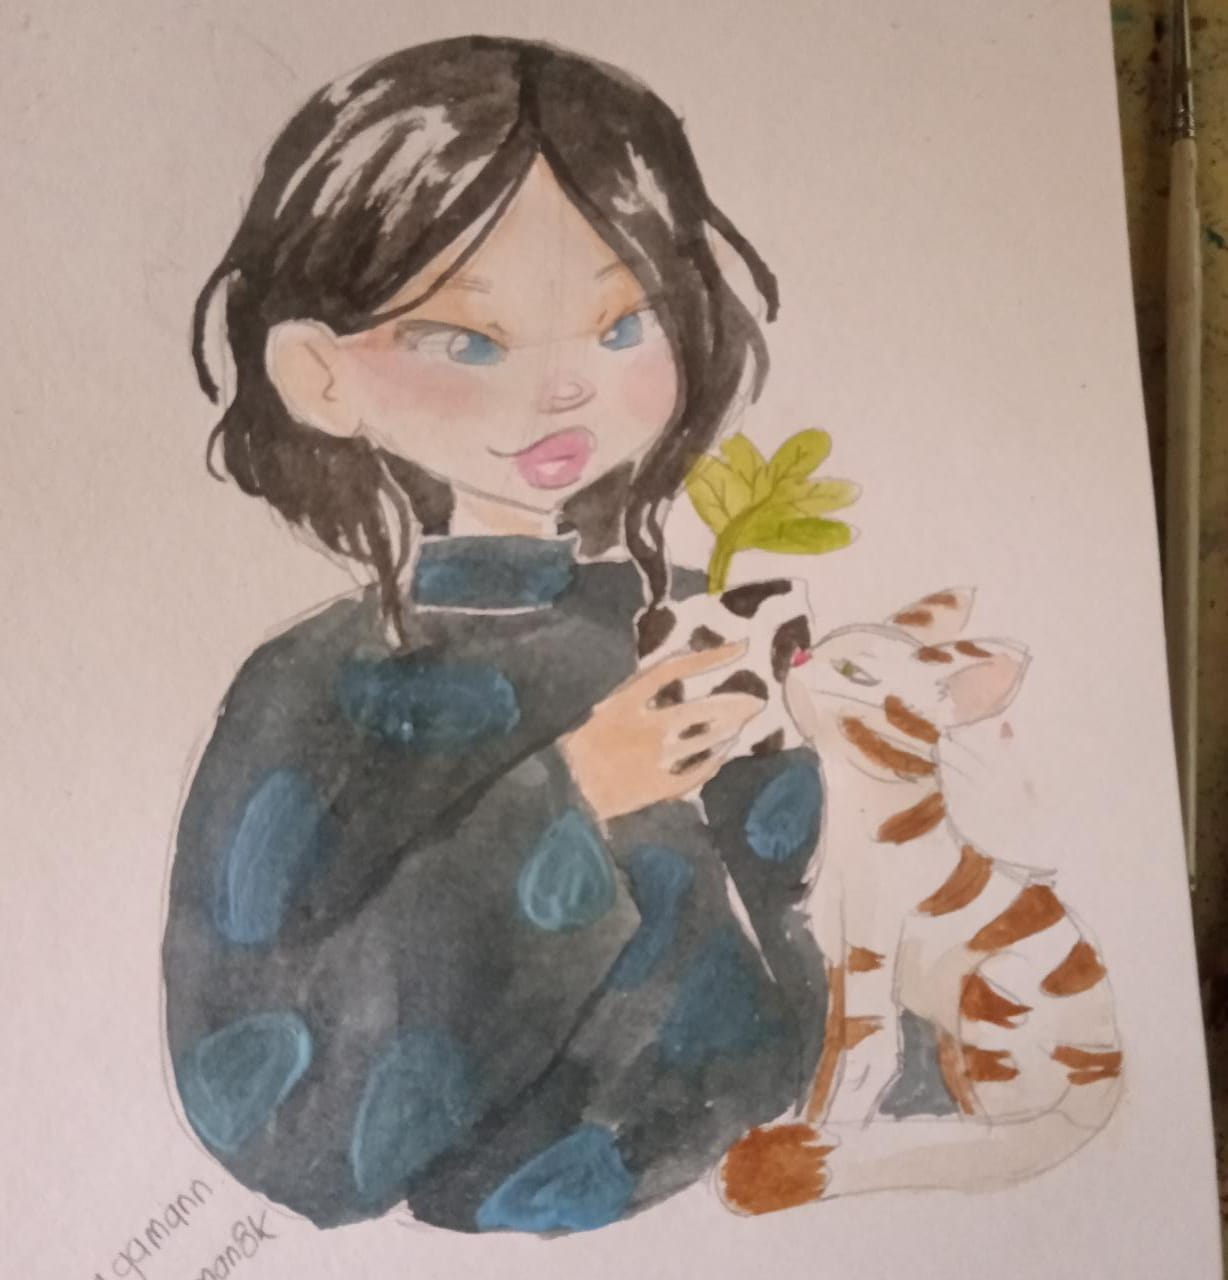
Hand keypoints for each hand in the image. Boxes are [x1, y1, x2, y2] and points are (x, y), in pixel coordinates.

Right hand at [560, 641, 764, 821]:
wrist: (560, 793)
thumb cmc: (574, 747)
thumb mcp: (598, 710)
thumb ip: (633, 697)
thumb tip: (669, 681)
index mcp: (622, 702)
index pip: (673, 670)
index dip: (709, 657)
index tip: (740, 648)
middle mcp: (643, 729)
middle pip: (699, 711)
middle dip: (732, 705)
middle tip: (755, 702)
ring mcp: (652, 760)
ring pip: (702, 743)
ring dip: (726, 733)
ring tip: (741, 725)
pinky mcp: (656, 788)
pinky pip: (694, 774)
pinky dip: (712, 762)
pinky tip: (723, 755)